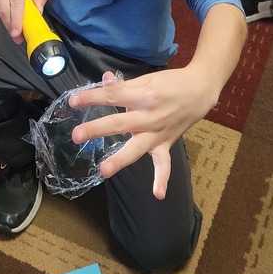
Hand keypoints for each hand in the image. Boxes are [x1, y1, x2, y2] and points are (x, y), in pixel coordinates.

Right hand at [0, 0, 46, 39]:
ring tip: (15, 25)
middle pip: (4, 10)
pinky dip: (2, 11)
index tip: (18, 33)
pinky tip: (7, 8)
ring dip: (7, 20)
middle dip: (11, 26)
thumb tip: (38, 11)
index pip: (16, 2)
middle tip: (18, 37)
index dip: (16, 20)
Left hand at [69, 65, 217, 199]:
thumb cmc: (170, 82)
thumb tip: (104, 82)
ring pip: (137, 148)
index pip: (113, 96)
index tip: (73, 100)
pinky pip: (164, 164)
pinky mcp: (165, 144)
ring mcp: (157, 132)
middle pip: (120, 123)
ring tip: (104, 170)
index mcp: (143, 95)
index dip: (92, 97)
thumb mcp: (147, 79)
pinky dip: (162, 179)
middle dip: (98, 129)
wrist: (199, 90)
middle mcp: (149, 116)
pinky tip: (158, 194)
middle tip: (77, 135)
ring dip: (120, 159)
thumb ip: (124, 85)